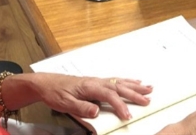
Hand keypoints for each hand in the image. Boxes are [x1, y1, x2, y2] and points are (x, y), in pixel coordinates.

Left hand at [31, 74, 151, 119]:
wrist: (47, 84)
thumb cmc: (56, 92)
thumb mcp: (65, 104)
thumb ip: (81, 108)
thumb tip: (96, 111)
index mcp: (90, 87)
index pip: (109, 96)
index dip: (120, 106)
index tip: (127, 115)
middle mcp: (96, 82)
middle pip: (119, 87)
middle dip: (135, 94)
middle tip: (147, 101)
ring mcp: (98, 81)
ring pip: (120, 82)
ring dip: (135, 86)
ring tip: (148, 88)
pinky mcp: (97, 82)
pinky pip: (116, 80)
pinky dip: (127, 81)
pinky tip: (134, 82)